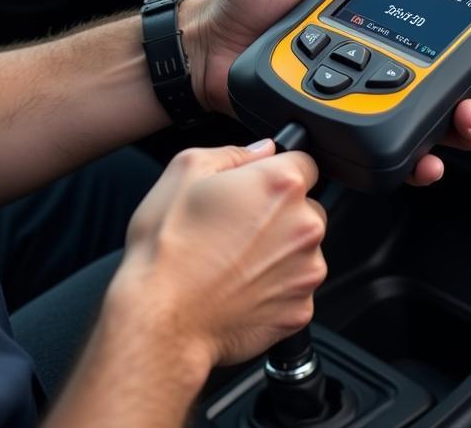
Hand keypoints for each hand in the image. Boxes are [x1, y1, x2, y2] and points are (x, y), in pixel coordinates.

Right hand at [111, 141, 325, 367]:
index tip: (259, 185)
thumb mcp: (185, 170)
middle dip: (281, 213)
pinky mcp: (300, 310)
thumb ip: (234, 152)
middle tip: (238, 225)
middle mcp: (304, 227)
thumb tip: (262, 150)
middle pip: (308, 208)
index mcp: (281, 186)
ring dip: (280, 251)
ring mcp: (306, 272)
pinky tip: (240, 286)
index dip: (278, 171)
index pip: (305, 162)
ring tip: (234, 259)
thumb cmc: (168, 247)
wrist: (162, 319)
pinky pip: (296, 288)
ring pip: (303, 250)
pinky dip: (275, 287)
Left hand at [187, 0, 470, 184]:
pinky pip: (389, 144)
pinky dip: (416, 157)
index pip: (445, 22)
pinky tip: (426, 158)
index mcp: (379, 11)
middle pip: (453, 76)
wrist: (208, 47)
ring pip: (432, 116)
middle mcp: (382, 53)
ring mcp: (366, 91)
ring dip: (461, 123)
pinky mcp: (346, 122)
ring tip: (463, 119)